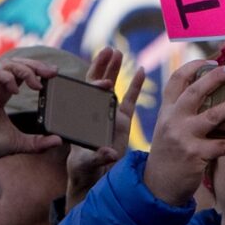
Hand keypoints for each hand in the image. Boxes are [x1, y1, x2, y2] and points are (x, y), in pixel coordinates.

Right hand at [0, 58, 63, 177]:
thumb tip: (58, 140)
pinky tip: (16, 91)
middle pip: (17, 64)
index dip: (36, 70)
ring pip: (8, 64)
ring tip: (37, 84)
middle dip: (36, 65)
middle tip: (53, 72)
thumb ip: (38, 142)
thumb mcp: (19, 143)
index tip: (53, 74)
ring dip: (26, 69)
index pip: (20, 74)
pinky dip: (9, 78)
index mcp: (1, 96)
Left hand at [64, 49, 142, 212]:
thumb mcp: (87, 163)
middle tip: (108, 50)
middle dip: (102, 66)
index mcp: (82, 116)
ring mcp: (109, 112)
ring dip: (114, 69)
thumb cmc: (84, 167)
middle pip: (96, 83)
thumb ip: (98, 157)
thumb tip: (110, 154)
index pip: (86, 96)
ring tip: (118, 53)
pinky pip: (129, 98)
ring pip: (111, 86)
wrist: (94, 174)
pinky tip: (141, 71)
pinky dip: (136, 85)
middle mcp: (94, 111)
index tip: (105, 83)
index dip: (94, 86)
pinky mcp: (122, 118)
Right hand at [140, 57, 224, 206]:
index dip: (192, 66)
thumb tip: (211, 96)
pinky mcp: (195, 155)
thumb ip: (180, 112)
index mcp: (166, 111)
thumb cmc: (168, 154)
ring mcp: (184, 137)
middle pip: (194, 91)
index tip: (210, 60)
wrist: (157, 185)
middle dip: (214, 77)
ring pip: (211, 115)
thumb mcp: (167, 128)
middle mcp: (173, 120)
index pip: (176, 80)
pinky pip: (222, 145)